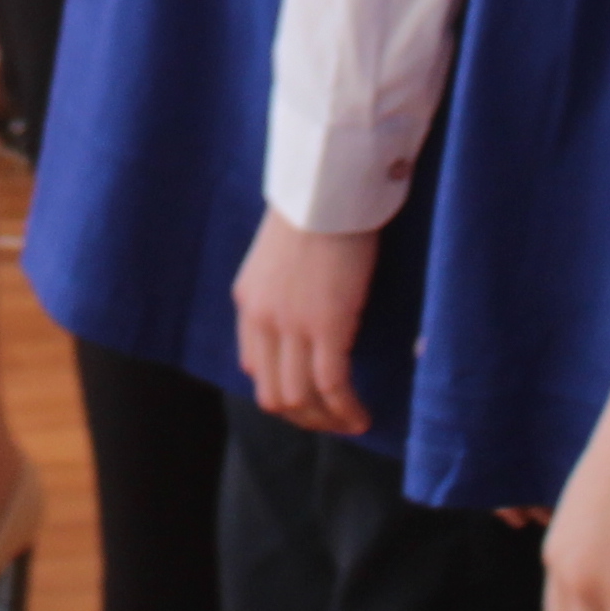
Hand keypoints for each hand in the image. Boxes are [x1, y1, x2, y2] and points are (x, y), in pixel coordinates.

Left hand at [234, 209, 378, 435]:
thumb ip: (284, 289)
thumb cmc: (317, 209)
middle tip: (334, 420)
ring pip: (300, 398)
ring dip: (327, 420)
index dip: (283, 389)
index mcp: (248, 301)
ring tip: (352, 423)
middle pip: (273, 393)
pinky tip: (362, 416)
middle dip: (304, 416)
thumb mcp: (282, 255)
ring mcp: (291, 325)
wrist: (327, 188)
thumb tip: (309, 312)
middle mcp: (262, 320)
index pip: (254, 366)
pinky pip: (332, 385)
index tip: (312, 395)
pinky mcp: (327, 325)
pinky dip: (346, 409)